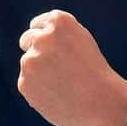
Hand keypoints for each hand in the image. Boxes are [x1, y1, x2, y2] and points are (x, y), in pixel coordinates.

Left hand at [18, 10, 126, 125]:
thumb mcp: (81, 40)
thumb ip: (58, 34)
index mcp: (59, 22)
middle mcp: (42, 38)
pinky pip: (26, 82)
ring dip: (38, 71)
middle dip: (36, 50)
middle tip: (55, 66)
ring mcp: (30, 60)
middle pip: (26, 39)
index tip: (56, 49)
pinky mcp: (24, 83)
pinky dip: (37, 88)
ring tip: (62, 84)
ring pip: (27, 63)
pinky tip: (56, 94)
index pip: (38, 24)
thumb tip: (36, 36)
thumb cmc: (95, 72)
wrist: (102, 103)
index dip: (46, 38)